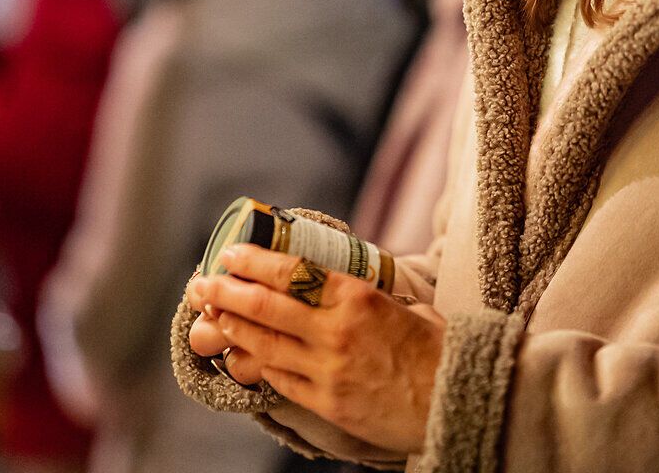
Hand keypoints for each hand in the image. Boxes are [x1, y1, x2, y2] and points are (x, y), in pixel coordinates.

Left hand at [192, 244, 444, 452]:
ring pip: (265, 345)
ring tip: (211, 316)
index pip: (293, 273)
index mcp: (358, 298)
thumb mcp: (405, 306)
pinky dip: (259, 364)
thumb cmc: (437, 349)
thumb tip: (340, 284)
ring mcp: (328, 370)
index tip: (232, 254)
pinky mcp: (328, 404)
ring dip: (232, 328)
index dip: (256, 262)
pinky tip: (244, 354)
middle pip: (267, 307)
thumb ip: (367, 295)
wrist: (455, 400)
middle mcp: (337, 331)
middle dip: (228, 293)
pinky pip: (281, 380)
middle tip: (203, 284)